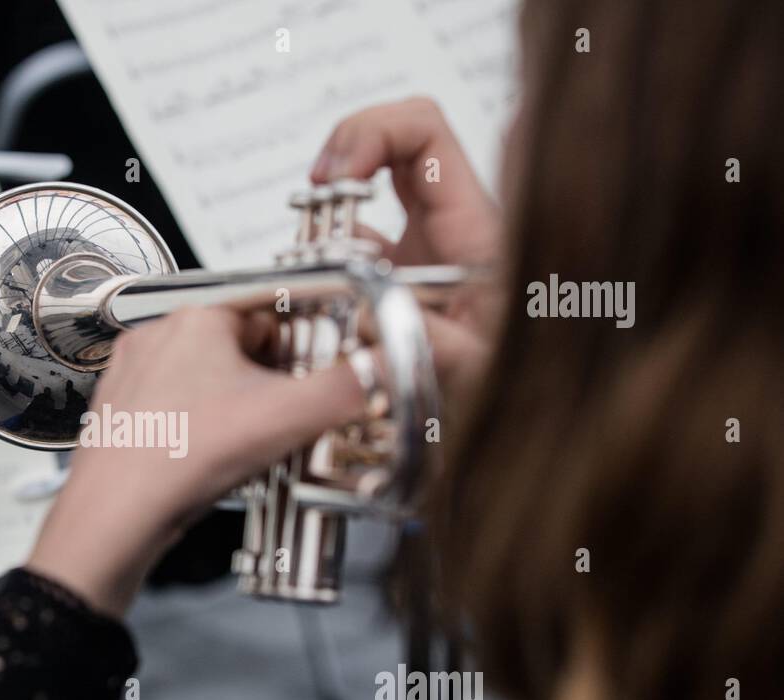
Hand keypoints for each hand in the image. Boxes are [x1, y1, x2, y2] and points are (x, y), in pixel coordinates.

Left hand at [26, 307, 363, 616]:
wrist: (115, 516)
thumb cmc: (177, 460)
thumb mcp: (285, 419)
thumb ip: (345, 388)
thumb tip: (381, 369)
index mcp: (198, 318)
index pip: (273, 317)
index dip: (301, 354)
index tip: (312, 383)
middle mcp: (158, 337)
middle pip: (241, 351)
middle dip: (267, 386)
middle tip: (279, 424)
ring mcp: (134, 374)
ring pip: (207, 382)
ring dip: (234, 410)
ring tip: (244, 446)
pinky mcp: (122, 412)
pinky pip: (176, 410)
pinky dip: (199, 430)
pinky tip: (210, 459)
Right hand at [312, 97, 503, 408]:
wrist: (538, 422)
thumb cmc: (529, 391)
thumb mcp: (487, 371)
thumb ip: (435, 342)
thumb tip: (368, 316)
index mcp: (472, 227)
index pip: (423, 131)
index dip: (372, 133)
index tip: (337, 180)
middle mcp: (448, 231)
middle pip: (392, 142)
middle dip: (341, 159)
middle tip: (313, 205)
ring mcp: (423, 255)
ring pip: (368, 198)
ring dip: (327, 217)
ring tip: (307, 257)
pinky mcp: (402, 287)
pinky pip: (357, 252)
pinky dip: (327, 262)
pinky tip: (317, 292)